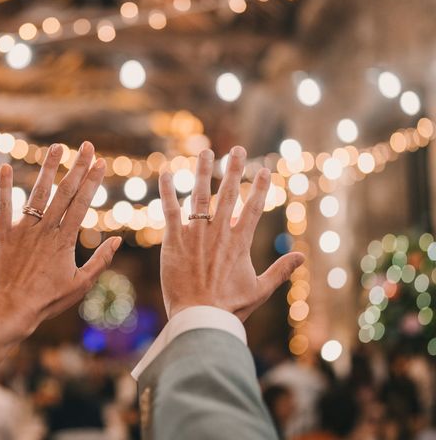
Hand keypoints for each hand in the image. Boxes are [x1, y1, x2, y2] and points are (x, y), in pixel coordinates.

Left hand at [0, 142, 121, 335]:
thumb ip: (100, 260)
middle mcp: (45, 229)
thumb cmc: (47, 300)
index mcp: (65, 240)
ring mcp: (23, 230)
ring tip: (56, 148)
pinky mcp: (2, 235)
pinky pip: (3, 207)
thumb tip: (117, 240)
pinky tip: (4, 166)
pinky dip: (3, 187)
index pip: (82, 203)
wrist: (11, 309)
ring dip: (48, 169)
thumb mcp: (81, 284)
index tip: (100, 162)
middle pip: (64, 192)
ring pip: (37, 193)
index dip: (92, 180)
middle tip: (86, 146)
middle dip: (77, 167)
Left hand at [158, 146, 304, 321]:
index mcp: (240, 242)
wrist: (199, 318)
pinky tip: (165, 172)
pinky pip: (169, 210)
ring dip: (203, 171)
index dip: (259, 187)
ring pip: (200, 195)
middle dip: (233, 169)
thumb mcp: (260, 290)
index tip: (263, 169)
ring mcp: (195, 234)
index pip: (253, 207)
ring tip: (206, 151)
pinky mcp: (173, 241)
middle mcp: (219, 233)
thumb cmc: (229, 308)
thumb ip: (280, 271)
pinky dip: (167, 191)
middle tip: (237, 149)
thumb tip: (303, 256)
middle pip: (228, 194)